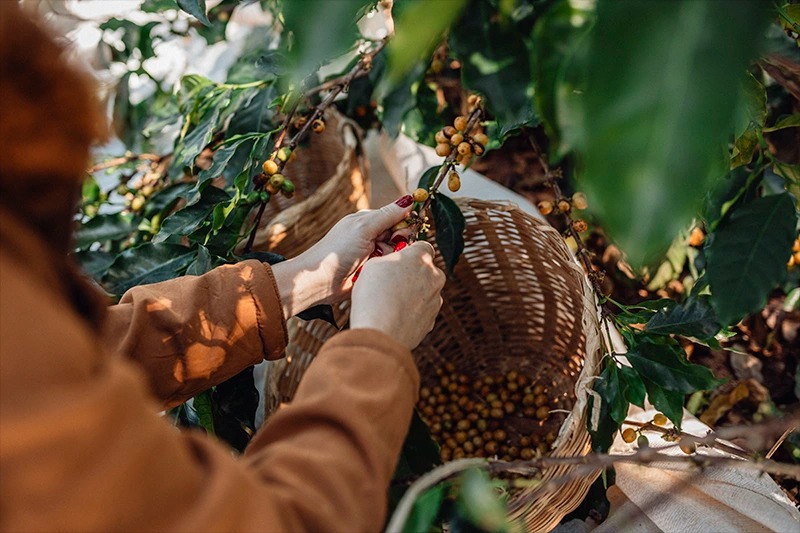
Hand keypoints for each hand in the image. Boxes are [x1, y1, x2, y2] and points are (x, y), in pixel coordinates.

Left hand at [271, 195, 413, 316]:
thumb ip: (388, 214)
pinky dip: (384, 270)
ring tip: (373, 264)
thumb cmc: (336, 252)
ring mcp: (372, 255)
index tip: (400, 234)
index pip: (398, 218)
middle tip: (380, 250)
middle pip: (400, 237)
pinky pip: (389, 268)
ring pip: (397, 254)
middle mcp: (372, 236)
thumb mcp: (364, 228)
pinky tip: (373, 273)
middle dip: (396, 245)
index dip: (403, 227)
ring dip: (389, 260)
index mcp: (369, 221)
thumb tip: (409, 200)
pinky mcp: (372, 271)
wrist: (319, 281)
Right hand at [350, 241, 445, 349]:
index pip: (423, 247)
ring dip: (413, 294)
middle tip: (392, 282)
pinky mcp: (432, 320)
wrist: (380, 332)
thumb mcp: (373, 265)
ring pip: (426, 291)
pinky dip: (413, 312)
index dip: (410, 252)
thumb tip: (393, 263)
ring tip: (391, 303)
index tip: (398, 260)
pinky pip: (423, 311)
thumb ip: (389, 260)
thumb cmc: (374, 295)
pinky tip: (395, 316)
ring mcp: (436, 300)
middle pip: (427, 270)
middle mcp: (434, 276)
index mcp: (420, 258)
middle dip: (413, 274)